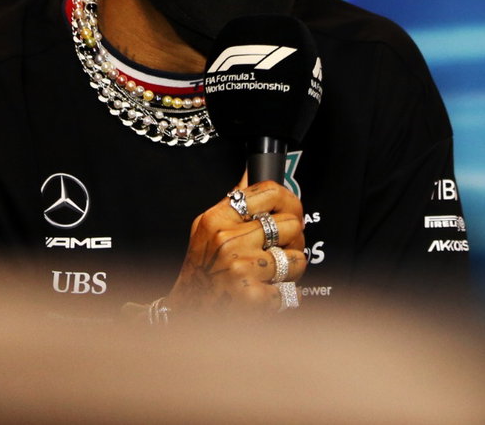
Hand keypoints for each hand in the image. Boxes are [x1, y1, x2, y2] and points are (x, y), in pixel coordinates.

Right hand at [165, 174, 306, 315]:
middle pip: (291, 224)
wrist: (187, 314)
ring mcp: (240, 269)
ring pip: (297, 258)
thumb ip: (235, 201)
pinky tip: (268, 295)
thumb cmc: (201, 272)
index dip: (289, 201)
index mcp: (218, 219)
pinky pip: (293, 290)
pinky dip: (286, 297)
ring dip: (290, 270)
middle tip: (279, 251)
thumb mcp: (208, 229)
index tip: (290, 212)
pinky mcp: (252, 297)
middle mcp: (227, 241)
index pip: (269, 191)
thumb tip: (251, 170)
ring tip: (271, 275)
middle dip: (293, 240)